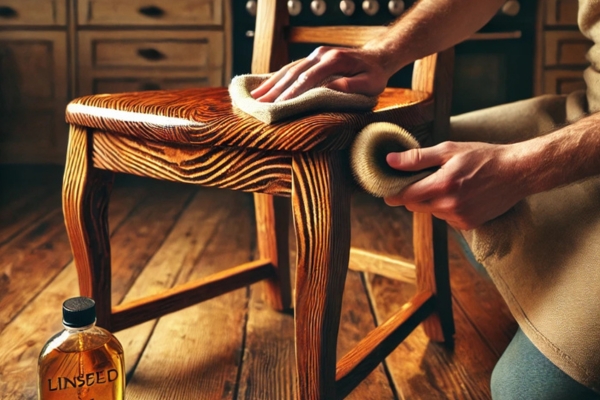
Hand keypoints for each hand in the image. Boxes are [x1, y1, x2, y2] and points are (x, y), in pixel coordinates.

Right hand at [250, 46, 392, 102]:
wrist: (377, 57)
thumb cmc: (374, 75)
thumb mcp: (369, 84)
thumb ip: (349, 87)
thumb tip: (327, 90)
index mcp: (333, 60)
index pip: (307, 78)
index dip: (292, 93)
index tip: (278, 106)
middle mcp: (320, 54)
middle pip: (293, 73)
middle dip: (274, 90)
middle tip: (259, 105)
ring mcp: (314, 54)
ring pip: (288, 69)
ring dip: (271, 84)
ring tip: (255, 98)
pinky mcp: (312, 58)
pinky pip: (291, 68)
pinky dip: (276, 78)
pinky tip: (264, 87)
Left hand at [384, 141, 528, 229]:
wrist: (517, 172)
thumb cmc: (483, 157)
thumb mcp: (449, 150)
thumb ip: (417, 158)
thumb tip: (390, 161)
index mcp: (442, 185)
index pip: (405, 196)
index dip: (394, 192)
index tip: (389, 186)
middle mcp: (449, 206)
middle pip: (414, 205)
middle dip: (414, 193)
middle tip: (425, 177)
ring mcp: (459, 218)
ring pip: (430, 211)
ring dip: (432, 200)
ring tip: (450, 183)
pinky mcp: (467, 225)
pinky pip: (445, 217)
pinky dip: (447, 207)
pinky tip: (461, 194)